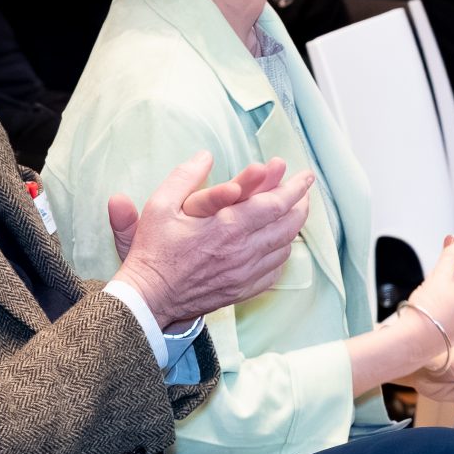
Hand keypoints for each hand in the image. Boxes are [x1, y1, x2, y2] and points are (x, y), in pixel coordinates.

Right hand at [107, 150, 313, 327]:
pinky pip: (274, 271)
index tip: (304, 175)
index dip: (295, 187)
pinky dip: (281, 254)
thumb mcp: (160, 206)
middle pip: (288, 225)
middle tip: (304, 191)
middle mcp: (243, 250)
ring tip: (294, 213)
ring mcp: (245, 273)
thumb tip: (205, 155)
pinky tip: (277, 245)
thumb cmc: (154, 252)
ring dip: (293, 228)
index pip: (276, 203)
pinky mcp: (242, 290)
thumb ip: (184, 176)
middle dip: (301, 204)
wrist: (149, 297)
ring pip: (284, 248)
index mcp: (228, 226)